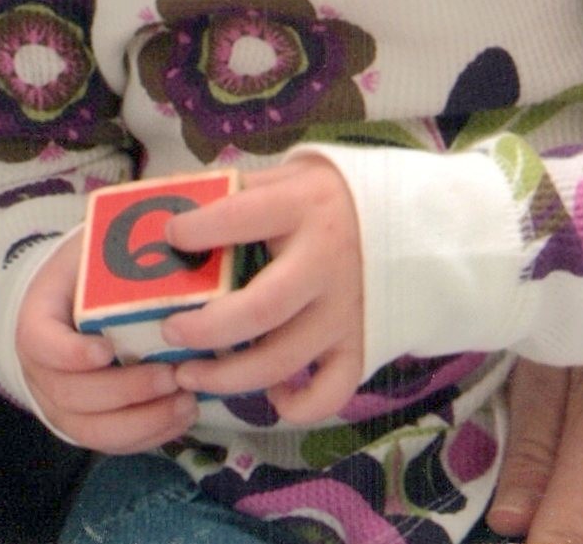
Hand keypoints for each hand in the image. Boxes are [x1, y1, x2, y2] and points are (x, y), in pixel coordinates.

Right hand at [14, 235, 198, 452]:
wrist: (68, 302)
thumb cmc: (86, 271)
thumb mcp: (92, 249)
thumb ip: (117, 249)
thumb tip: (171, 235)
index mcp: (34, 320)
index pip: (40, 343)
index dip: (70, 353)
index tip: (107, 349)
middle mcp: (39, 371)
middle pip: (72, 395)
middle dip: (125, 391)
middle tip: (170, 375)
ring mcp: (59, 405)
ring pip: (94, 430)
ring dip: (142, 421)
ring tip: (185, 402)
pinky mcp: (86, 426)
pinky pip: (113, 444)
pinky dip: (149, 436)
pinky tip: (182, 416)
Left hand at [161, 155, 363, 424]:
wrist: (415, 223)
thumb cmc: (330, 200)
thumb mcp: (291, 176)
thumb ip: (241, 192)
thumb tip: (169, 204)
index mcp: (302, 208)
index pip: (240, 218)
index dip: (198, 230)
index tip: (168, 238)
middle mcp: (325, 263)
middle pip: (259, 309)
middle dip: (206, 328)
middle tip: (170, 331)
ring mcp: (345, 310)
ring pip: (283, 360)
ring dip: (229, 377)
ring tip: (190, 375)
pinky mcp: (361, 345)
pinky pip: (331, 392)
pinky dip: (299, 406)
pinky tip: (271, 398)